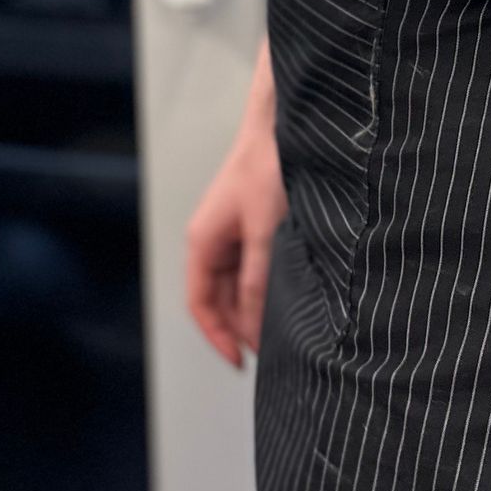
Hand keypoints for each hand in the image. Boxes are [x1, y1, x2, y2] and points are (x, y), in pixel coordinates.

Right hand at [186, 62, 286, 365]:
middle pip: (220, 300)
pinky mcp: (252, 228)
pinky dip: (267, 290)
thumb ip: (259, 281)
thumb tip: (257, 327)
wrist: (283, 126)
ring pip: (239, 288)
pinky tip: (290, 299)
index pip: (200, 304)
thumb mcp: (265, 232)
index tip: (240, 364)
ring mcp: (232, 236)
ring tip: (286, 331)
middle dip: (242, 328)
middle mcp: (213, 242)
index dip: (217, 337)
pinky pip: (253, 271)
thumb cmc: (267, 168)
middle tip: (275, 353)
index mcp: (202, 242)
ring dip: (257, 310)